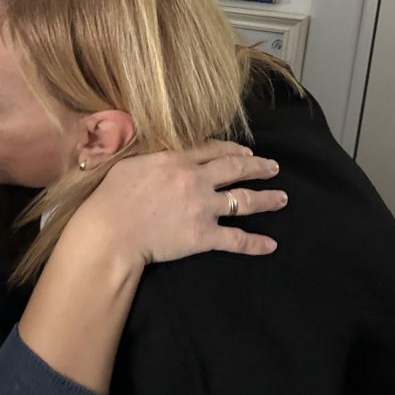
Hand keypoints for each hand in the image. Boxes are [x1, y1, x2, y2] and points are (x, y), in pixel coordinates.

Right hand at [72, 141, 286, 272]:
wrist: (112, 230)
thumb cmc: (112, 197)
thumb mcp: (130, 163)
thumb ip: (152, 155)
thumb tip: (160, 151)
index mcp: (177, 160)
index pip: (213, 150)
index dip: (233, 150)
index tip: (245, 152)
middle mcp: (196, 179)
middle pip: (235, 169)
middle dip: (258, 167)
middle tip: (274, 167)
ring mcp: (203, 207)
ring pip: (244, 200)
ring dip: (267, 199)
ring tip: (282, 198)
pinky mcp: (204, 235)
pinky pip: (236, 239)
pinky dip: (255, 243)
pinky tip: (271, 245)